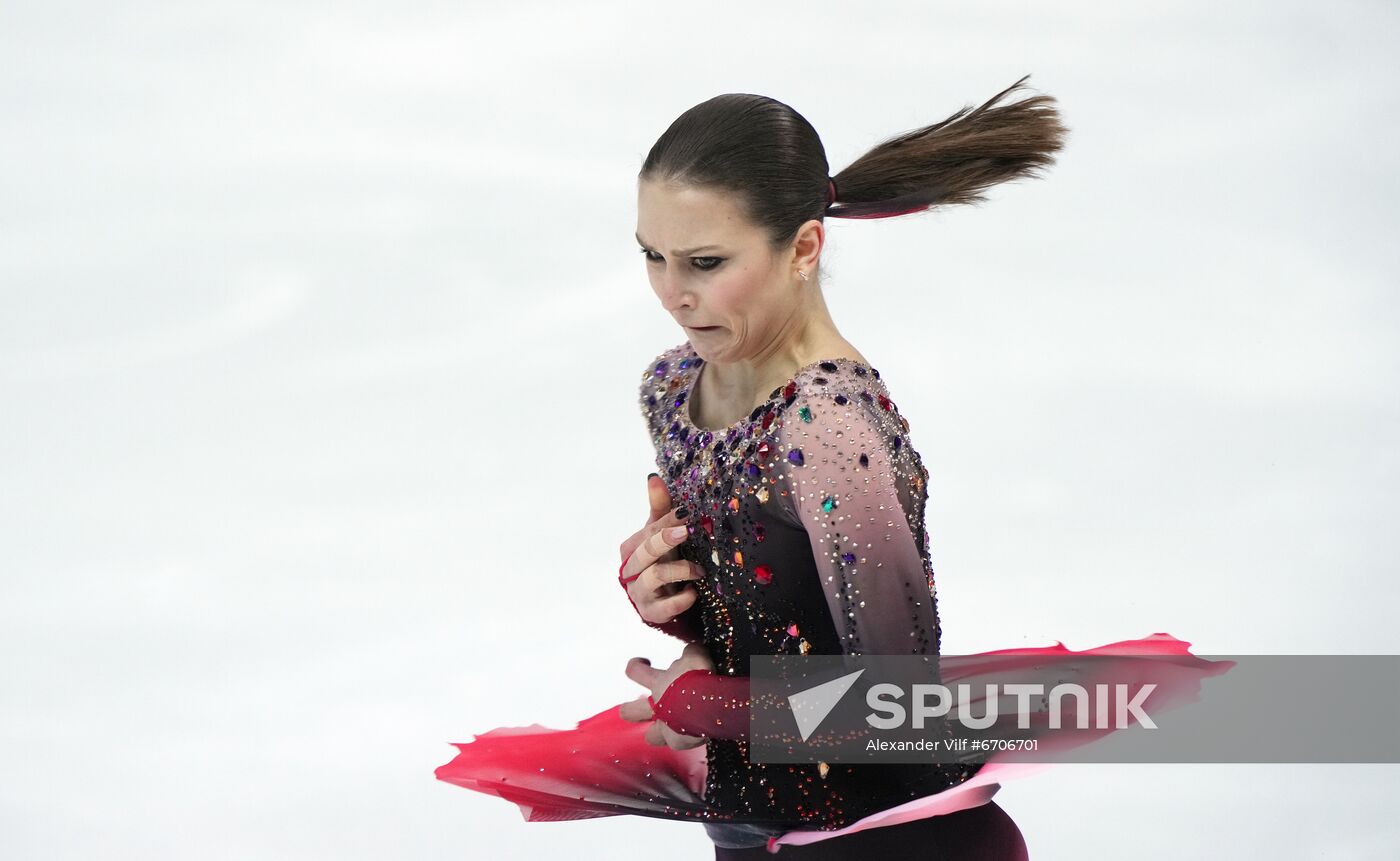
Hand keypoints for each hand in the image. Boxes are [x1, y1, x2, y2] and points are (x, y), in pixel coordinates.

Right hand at [618, 475, 701, 625]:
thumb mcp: (661, 535)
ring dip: (680, 570)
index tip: (686, 512)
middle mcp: (631, 570)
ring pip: (654, 577)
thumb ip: (659, 508)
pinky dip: (681, 599)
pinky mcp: (652, 613)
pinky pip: (665, 607)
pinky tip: (694, 593)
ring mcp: (640, 593)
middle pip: (645, 551)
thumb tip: (653, 477)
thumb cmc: (662, 561)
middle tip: (687, 530)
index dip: (666, 521)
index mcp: (631, 548)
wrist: (665, 601)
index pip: (647, 531)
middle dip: (665, 539)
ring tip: (700, 570)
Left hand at [618, 642, 715, 748]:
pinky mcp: (680, 742)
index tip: (643, 663)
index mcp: (658, 682)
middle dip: (630, 710)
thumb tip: (691, 650)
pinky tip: (698, 735)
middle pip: (629, 712)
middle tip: (639, 708)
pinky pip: (680, 744)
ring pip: (650, 736)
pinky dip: (687, 740)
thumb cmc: (700, 676)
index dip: (635, 667)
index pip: (635, 672)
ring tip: (669, 730)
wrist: (710, 702)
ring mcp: (665, 728)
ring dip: (656, 733)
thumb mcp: (695, 656)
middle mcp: (657, 706)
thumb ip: (690, 654)